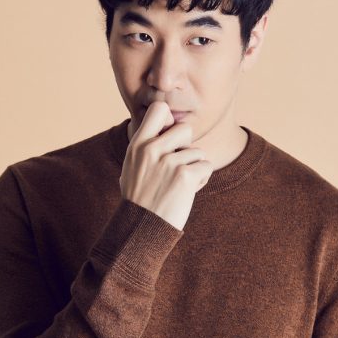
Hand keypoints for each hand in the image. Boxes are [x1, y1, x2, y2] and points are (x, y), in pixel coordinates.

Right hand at [119, 101, 213, 230]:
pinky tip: (186, 192)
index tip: (168, 135)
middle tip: (178, 165)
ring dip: (194, 168)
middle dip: (187, 146)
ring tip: (178, 184)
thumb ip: (145, 146)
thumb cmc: (138, 198)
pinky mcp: (185, 175)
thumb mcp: (132, 166)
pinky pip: (206, 166)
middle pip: (185, 129)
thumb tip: (163, 124)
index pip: (159, 109)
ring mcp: (169, 161)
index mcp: (138, 144)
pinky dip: (201, 179)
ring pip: (198, 152)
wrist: (141, 228)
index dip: (169, 119)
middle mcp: (152, 148)